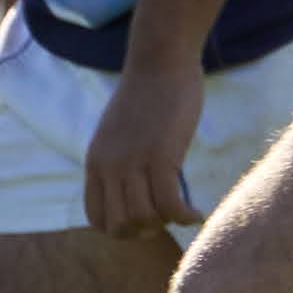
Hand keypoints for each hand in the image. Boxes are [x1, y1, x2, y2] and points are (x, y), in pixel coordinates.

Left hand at [83, 55, 208, 237]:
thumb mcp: (118, 133)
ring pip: (145, 219)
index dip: (120, 228)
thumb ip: (120, 161)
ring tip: (182, 212)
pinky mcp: (161, 157)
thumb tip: (136, 190)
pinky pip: (170, 205)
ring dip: (167, 223)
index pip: (96, 216)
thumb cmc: (147, 93)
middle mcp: (109, 166)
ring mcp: (133, 163)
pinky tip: (197, 213)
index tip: (143, 221)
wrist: (161, 61)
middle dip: (144, 231)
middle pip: (120, 225)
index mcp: (95, 161)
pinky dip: (185, 217)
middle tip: (165, 219)